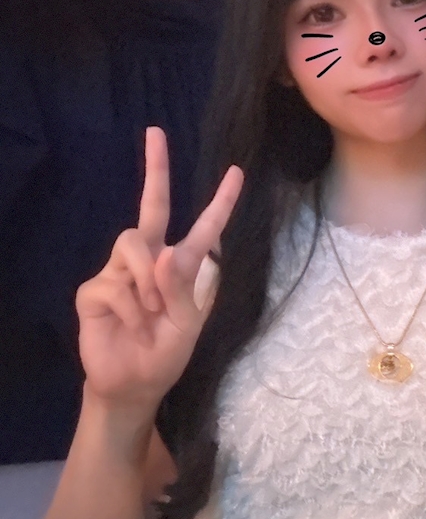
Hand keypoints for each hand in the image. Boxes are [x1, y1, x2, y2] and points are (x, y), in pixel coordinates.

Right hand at [76, 127, 242, 413]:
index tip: (236, 172)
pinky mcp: (95, 289)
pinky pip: (114, 282)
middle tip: (156, 133)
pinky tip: (133, 324)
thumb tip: (165, 252)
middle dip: (156, 168)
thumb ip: (181, 290)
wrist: (133, 385)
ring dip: (148, 278)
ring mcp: (121, 271)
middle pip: (151, 205)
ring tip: (153, 311)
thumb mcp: (187, 327)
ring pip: (133, 244)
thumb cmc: (165, 354)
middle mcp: (151, 260)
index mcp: (183, 267)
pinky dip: (131, 307)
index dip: (220, 201)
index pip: (205, 229)